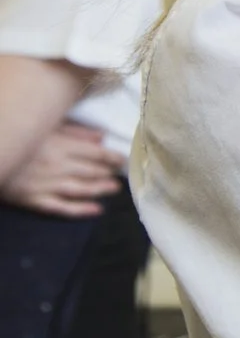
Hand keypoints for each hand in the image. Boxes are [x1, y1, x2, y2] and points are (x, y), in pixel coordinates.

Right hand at [1, 121, 122, 217]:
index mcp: (60, 146)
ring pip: (81, 189)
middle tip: (121, 174)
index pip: (96, 154)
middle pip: (91, 171)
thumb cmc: (18, 138)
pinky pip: (61, 207)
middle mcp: (57, 167)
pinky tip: (96, 210)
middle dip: (108, 173)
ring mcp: (46, 185)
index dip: (113, 158)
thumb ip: (74, 132)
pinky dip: (80, 210)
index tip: (123, 160)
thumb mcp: (45, 128)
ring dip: (101, 189)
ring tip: (115, 188)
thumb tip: (101, 137)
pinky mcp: (34, 200)